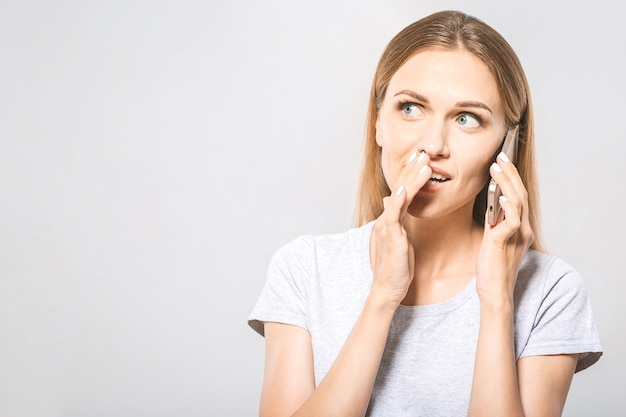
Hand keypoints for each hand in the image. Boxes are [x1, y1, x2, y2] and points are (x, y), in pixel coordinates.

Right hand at [370, 151, 431, 306]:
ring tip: (423, 164)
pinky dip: (398, 200)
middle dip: (412, 169)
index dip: (412, 174)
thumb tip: (392, 201)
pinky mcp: (391, 236)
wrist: (388, 288)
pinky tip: (403, 189)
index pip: (403, 191)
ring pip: (400, 197)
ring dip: (411, 179)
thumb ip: (399, 220)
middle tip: (423, 152)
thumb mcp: (401, 239)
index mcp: (394, 218)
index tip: (422, 159)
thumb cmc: (397, 267)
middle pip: (401, 188)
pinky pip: (394, 215)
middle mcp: (389, 218)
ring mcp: (389, 225)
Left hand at [476, 152, 534, 304]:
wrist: (494, 291)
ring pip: (517, 201)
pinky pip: (511, 219)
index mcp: (519, 227)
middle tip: (500, 156)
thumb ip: (494, 222)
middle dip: (510, 173)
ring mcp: (517, 235)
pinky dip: (506, 204)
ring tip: (496, 167)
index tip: (502, 161)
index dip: (511, 177)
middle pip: (520, 193)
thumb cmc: (491, 267)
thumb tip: (490, 203)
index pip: (518, 196)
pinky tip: (497, 194)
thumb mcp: (493, 239)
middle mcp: (523, 228)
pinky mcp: (507, 242)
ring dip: (506, 182)